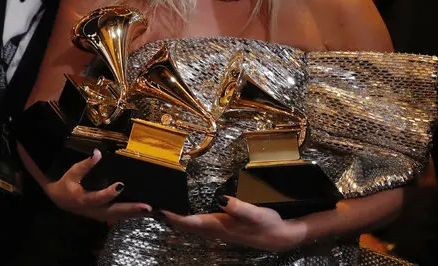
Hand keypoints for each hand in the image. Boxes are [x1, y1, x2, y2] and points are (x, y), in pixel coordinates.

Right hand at [43, 149, 151, 222]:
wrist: (59, 199)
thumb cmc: (65, 184)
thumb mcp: (72, 174)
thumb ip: (85, 165)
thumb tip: (97, 153)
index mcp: (83, 200)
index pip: (97, 198)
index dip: (108, 193)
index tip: (121, 185)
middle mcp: (93, 210)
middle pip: (113, 212)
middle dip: (131, 209)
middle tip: (147, 207)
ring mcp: (98, 215)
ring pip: (118, 216)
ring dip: (134, 214)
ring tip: (150, 210)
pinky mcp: (103, 215)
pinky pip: (118, 216)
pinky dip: (131, 215)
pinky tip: (143, 212)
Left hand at [159, 196, 307, 251]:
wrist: (281, 237)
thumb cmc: (268, 224)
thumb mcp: (256, 213)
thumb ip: (239, 207)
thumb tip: (220, 199)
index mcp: (221, 226)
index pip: (192, 222)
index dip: (176, 217)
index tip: (161, 210)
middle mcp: (218, 231)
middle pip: (189, 226)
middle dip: (172, 219)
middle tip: (156, 209)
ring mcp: (221, 232)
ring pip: (195, 227)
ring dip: (180, 221)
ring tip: (167, 212)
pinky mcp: (226, 230)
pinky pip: (202, 226)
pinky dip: (191, 221)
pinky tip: (190, 216)